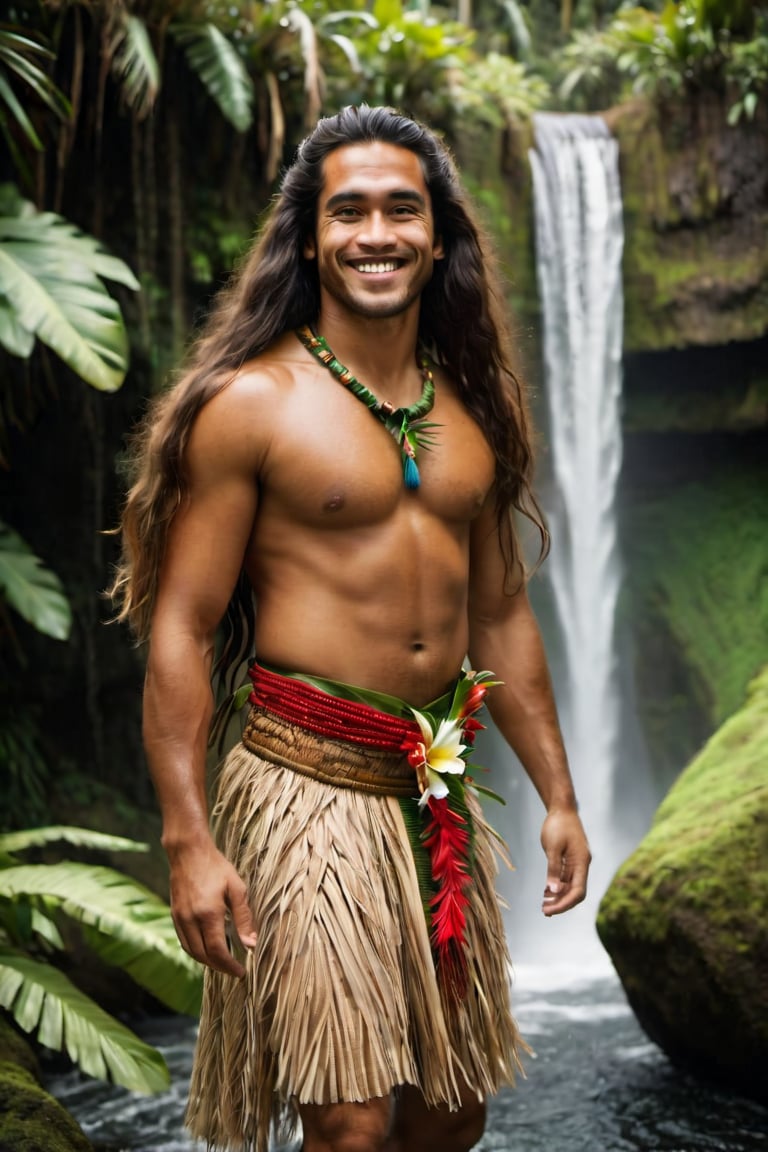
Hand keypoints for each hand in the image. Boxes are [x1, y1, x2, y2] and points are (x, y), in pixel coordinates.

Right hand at [167, 838, 257, 976]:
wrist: (188, 852)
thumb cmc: (216, 867)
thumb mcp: (236, 888)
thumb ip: (244, 917)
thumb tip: (250, 944)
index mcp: (208, 914)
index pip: (218, 951)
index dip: (229, 966)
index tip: (241, 972)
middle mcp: (190, 920)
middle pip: (203, 956)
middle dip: (219, 967)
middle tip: (234, 970)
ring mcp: (179, 918)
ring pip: (191, 951)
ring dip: (207, 962)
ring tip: (223, 963)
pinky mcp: (174, 915)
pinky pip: (184, 941)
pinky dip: (196, 951)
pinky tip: (207, 949)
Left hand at [539, 808, 590, 916]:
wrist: (562, 808)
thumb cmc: (558, 825)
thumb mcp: (553, 847)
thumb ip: (553, 869)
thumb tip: (552, 890)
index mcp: (582, 862)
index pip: (578, 891)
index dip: (565, 903)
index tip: (551, 910)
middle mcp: (582, 865)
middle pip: (575, 892)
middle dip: (561, 903)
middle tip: (544, 911)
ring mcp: (576, 863)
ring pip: (570, 887)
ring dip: (558, 897)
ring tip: (544, 906)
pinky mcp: (570, 860)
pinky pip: (565, 879)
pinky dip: (557, 887)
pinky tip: (546, 893)